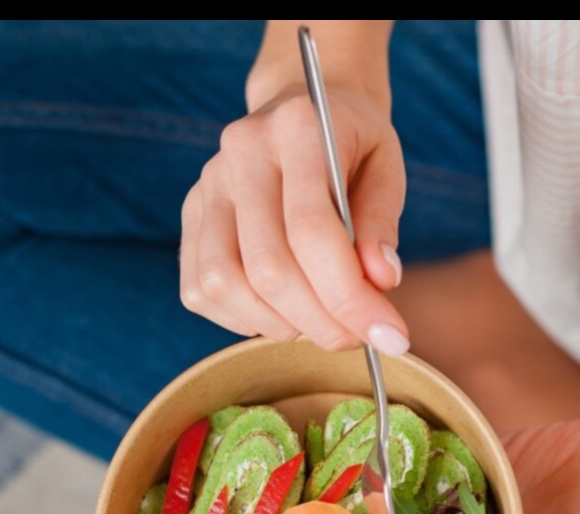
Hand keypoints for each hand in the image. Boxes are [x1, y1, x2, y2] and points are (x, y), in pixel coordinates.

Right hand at [179, 80, 410, 353]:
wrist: (302, 110)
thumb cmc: (352, 146)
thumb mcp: (386, 168)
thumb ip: (381, 223)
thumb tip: (381, 282)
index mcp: (296, 129)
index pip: (312, 231)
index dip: (350, 297)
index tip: (389, 338)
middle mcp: (239, 153)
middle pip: (268, 267)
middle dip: (319, 322)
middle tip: (354, 337)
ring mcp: (206, 186)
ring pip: (225, 284)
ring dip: (279, 325)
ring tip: (318, 322)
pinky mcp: (190, 216)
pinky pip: (201, 290)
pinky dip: (244, 319)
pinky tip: (281, 310)